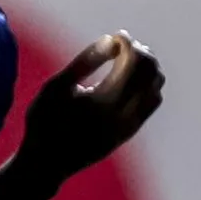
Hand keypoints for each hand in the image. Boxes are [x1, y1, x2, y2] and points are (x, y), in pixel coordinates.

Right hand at [16, 32, 164, 184]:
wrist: (47, 163)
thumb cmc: (45, 120)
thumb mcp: (55, 87)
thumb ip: (84, 61)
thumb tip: (111, 39)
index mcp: (103, 102)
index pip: (133, 63)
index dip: (128, 43)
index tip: (116, 36)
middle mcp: (122, 115)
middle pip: (150, 72)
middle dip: (141, 52)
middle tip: (123, 45)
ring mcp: (129, 126)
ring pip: (156, 87)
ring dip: (147, 68)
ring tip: (126, 59)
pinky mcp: (129, 132)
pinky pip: (152, 102)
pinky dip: (148, 85)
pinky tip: (129, 79)